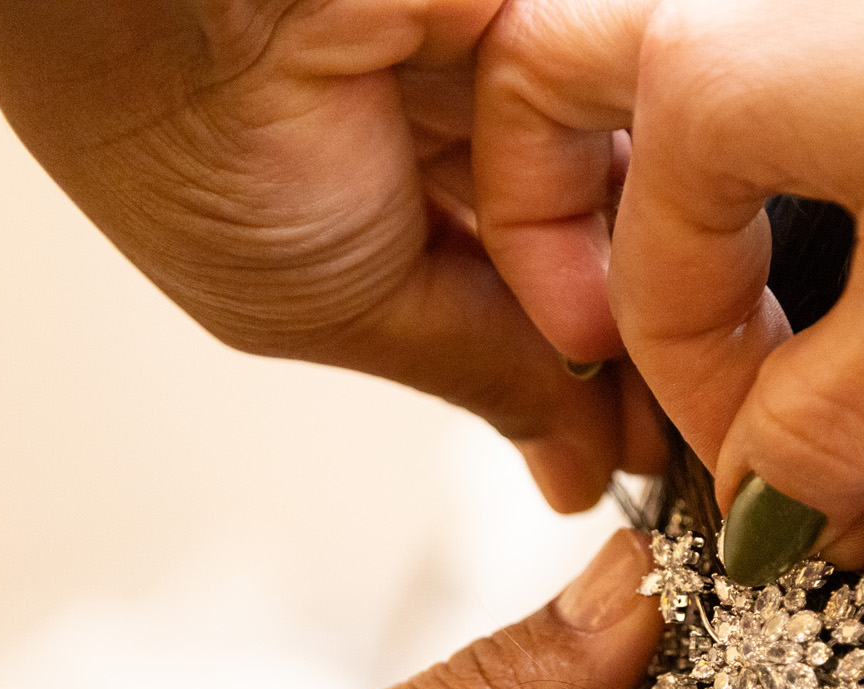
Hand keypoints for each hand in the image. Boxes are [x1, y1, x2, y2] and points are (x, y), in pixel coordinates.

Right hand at [0, 0, 665, 511]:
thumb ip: (481, 377)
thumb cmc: (191, 140)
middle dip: (623, 338)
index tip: (638, 452)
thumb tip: (574, 469)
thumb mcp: (343, 310)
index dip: (577, 386)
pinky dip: (643, 165)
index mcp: (365, 221)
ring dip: (640, 260)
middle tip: (672, 413)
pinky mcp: (542, 24)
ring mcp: (493, 79)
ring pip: (612, 185)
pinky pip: (625, 101)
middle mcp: (435, 147)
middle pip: (573, 256)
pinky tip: (653, 230)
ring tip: (660, 337)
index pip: (506, 318)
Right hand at [473, 0, 863, 579]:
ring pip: (618, 60)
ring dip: (621, 172)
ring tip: (679, 283)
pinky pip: (715, 52)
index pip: (654, 299)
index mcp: (699, 82)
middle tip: (593, 343)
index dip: (712, 421)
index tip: (783, 495)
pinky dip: (713, 137)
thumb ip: (841, 421)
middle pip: (539, 103)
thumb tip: (763, 527)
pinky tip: (784, 209)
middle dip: (551, 237)